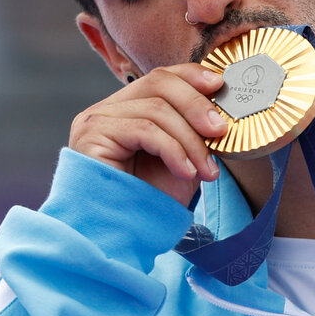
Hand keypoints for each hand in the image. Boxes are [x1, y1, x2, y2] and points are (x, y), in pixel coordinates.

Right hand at [69, 64, 227, 205]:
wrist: (119, 239)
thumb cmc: (147, 204)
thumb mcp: (179, 161)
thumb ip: (190, 132)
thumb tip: (220, 112)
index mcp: (124, 110)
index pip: (160, 77)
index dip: (191, 76)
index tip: (220, 86)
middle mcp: (105, 109)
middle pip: (158, 83)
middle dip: (197, 105)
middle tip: (221, 131)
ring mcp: (96, 120)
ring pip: (157, 108)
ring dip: (190, 140)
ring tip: (206, 171)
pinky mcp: (93, 135)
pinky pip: (145, 129)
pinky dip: (173, 149)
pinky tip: (185, 172)